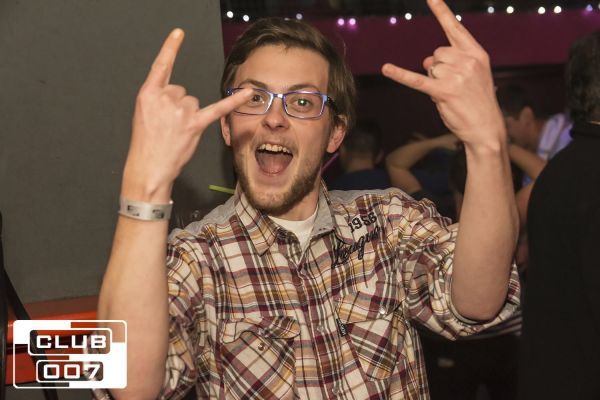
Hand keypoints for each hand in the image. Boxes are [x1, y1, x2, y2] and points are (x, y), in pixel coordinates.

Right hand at [122, 29, 252, 201]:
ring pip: (195, 102)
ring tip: (177, 132)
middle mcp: (165, 98)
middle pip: (182, 90)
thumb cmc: (147, 143)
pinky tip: (247, 93)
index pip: (160, 66)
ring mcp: (180, 111)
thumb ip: (160, 100)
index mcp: (148, 94)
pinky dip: (234, 101)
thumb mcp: (144, 114)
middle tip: (168, 125)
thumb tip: (180, 98)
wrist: (149, 166)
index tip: (179, 34)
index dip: (170, 48)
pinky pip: (218, 108)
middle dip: (178, 107)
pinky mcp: (195, 124)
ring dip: (190, 116)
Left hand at [381, 0, 504, 147]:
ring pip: (429, 68)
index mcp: (477, 54)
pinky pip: (417, 80)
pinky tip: (386, 69)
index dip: (442, 12)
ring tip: (450, 94)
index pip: (455, 28)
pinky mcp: (444, 91)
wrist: (486, 127)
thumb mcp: (469, 76)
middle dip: (438, 68)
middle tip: (453, 86)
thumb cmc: (476, 101)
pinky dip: (400, 74)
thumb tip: (426, 60)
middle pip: (436, 53)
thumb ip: (449, 62)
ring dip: (434, 82)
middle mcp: (468, 61)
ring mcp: (457, 76)